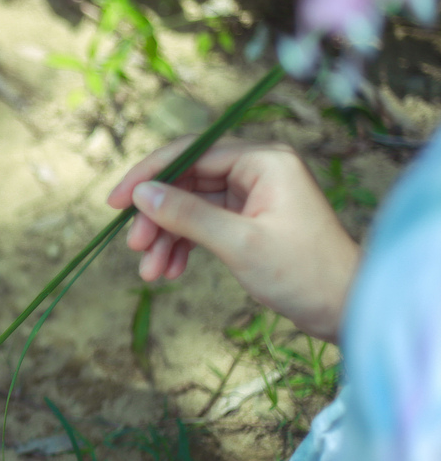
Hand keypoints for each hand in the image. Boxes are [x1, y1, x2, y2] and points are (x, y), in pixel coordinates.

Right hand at [106, 137, 361, 342]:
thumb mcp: (238, 243)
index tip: (115, 203)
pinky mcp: (251, 220)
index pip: (192, 153)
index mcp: (264, 160)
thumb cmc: (302, 272)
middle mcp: (258, 169)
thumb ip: (188, 214)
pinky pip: (205, 224)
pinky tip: (170, 271)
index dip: (148, 176)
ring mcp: (254, 195)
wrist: (345, 307)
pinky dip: (184, 246)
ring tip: (150, 271)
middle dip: (157, 216)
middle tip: (135, 248)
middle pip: (188, 181)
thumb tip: (142, 194)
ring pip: (192, 206)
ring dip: (166, 237)